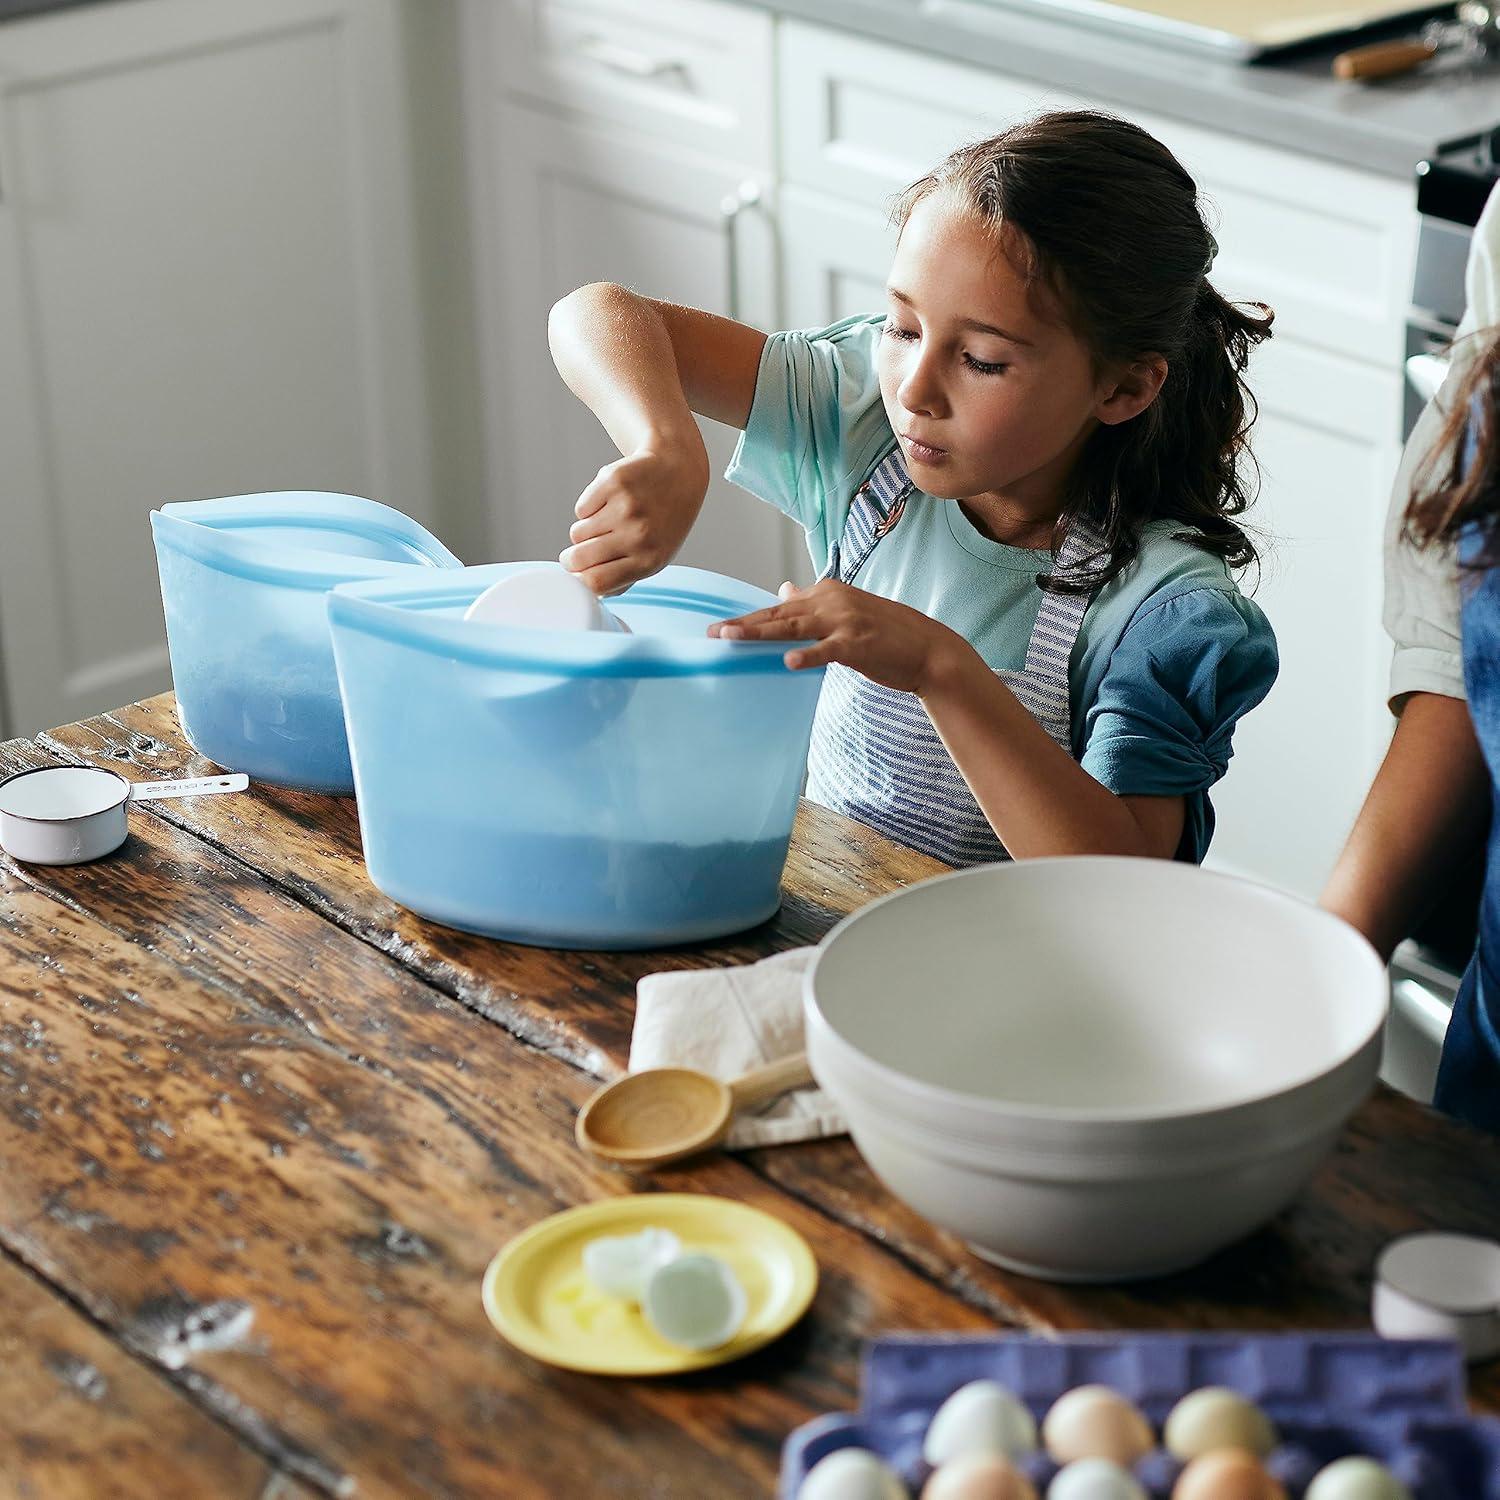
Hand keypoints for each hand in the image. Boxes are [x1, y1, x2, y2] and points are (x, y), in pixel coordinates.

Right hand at [561, 441, 708, 595]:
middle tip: (575, 554)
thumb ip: (624, 579)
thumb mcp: (655, 557)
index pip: (597, 582)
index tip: (576, 575)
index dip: (579, 581)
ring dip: (584, 532)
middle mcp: (639, 535)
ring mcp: (625, 507)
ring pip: (577, 533)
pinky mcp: (613, 483)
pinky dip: (589, 508)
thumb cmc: (663, 522)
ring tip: (607, 523)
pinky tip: (610, 502)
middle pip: (580, 558)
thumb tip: (590, 591)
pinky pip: (581, 508)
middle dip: (570, 559)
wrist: (679, 473)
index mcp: (649, 561)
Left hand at [708, 580, 961, 693]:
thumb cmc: (885, 634)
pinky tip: (787, 662)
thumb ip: (812, 602)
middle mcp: (833, 601)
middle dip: (744, 624)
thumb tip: (783, 589)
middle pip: (780, 615)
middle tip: (713, 632)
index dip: (749, 618)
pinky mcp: (858, 645)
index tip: (720, 627)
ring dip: (760, 633)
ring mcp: (845, 622)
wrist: (927, 649)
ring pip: (794, 628)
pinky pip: (827, 650)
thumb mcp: (846, 610)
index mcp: (828, 592)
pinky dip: (807, 656)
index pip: (779, 608)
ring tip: (732, 638)